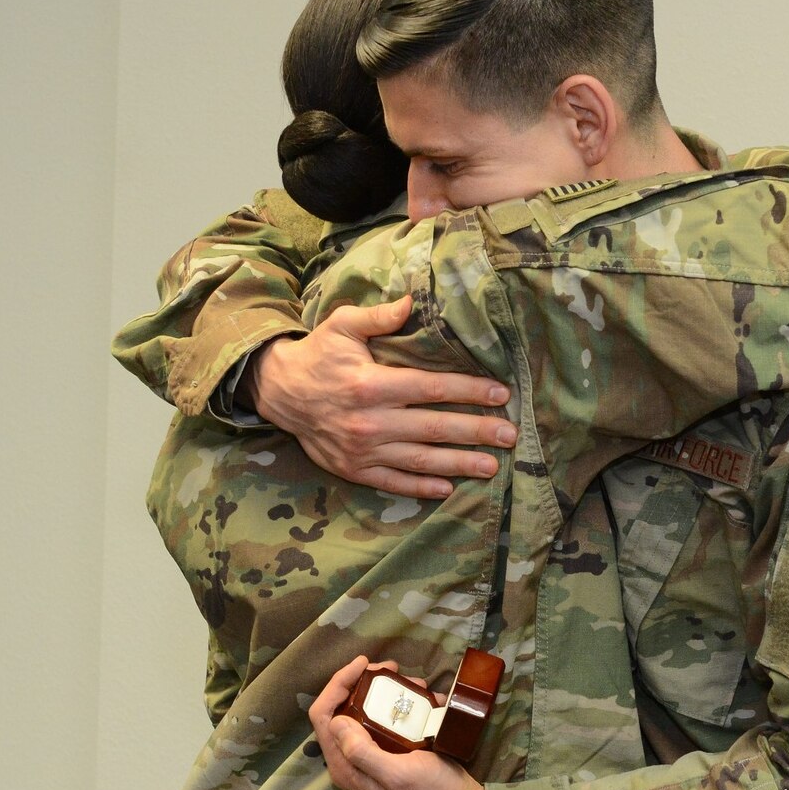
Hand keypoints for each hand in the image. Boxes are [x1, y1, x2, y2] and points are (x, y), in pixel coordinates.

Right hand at [249, 295, 516, 498]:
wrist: (278, 392)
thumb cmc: (317, 354)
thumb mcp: (341, 325)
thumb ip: (378, 317)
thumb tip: (412, 301)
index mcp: (371, 384)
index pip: (432, 388)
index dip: (469, 391)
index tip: (501, 394)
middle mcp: (370, 421)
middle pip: (434, 428)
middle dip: (476, 432)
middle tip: (510, 435)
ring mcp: (362, 449)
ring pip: (420, 460)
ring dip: (459, 464)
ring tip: (493, 467)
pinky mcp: (354, 469)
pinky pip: (393, 482)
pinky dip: (420, 488)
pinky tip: (447, 488)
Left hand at [309, 657, 491, 789]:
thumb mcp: (397, 774)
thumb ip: (361, 752)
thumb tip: (337, 720)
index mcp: (345, 766)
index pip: (324, 715)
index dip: (337, 684)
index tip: (364, 664)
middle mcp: (353, 759)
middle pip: (344, 708)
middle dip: (367, 682)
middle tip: (394, 669)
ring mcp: (373, 755)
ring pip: (368, 710)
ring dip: (389, 690)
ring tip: (417, 684)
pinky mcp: (392, 751)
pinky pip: (389, 718)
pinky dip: (404, 703)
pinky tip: (426, 697)